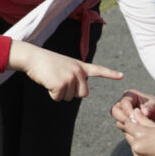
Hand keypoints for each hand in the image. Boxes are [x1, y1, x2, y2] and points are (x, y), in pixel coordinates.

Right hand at [7, 40, 122, 100]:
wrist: (33, 57)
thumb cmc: (45, 62)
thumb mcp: (64, 65)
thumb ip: (74, 76)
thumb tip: (79, 91)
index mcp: (80, 66)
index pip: (98, 70)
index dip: (110, 74)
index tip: (122, 76)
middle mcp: (78, 71)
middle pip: (83, 94)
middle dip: (71, 93)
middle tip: (59, 81)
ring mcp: (70, 78)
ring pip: (69, 98)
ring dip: (59, 93)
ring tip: (52, 78)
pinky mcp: (61, 84)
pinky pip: (58, 98)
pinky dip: (51, 94)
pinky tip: (47, 81)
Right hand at [111, 89, 154, 127]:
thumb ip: (150, 107)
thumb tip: (144, 111)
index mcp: (131, 95)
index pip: (124, 102)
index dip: (128, 111)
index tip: (135, 118)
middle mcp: (124, 104)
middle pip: (115, 110)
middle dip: (123, 118)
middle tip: (132, 125)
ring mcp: (124, 115)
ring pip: (118, 120)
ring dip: (126, 126)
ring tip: (137, 130)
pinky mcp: (126, 125)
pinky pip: (123, 128)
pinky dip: (129, 131)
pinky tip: (138, 134)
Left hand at [121, 108, 154, 155]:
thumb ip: (143, 119)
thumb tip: (134, 112)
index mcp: (141, 135)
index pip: (127, 124)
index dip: (132, 120)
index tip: (137, 118)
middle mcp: (137, 147)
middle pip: (128, 134)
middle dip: (133, 130)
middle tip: (145, 128)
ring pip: (132, 144)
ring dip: (137, 140)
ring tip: (151, 139)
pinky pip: (137, 153)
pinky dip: (141, 149)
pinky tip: (153, 148)